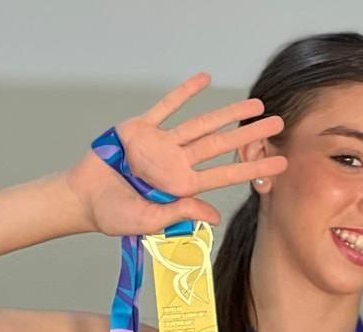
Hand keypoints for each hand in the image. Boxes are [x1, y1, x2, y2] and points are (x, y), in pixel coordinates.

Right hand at [63, 72, 287, 236]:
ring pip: (200, 124)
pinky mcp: (141, 128)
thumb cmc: (114, 213)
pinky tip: (204, 79)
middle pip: (221, 145)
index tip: (281, 163)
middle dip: (250, 135)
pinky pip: (166, 106)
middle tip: (278, 124)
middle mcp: (178, 162)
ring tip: (255, 104)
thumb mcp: (148, 220)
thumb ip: (179, 214)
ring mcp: (161, 144)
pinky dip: (184, 93)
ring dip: (227, 114)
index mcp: (183, 186)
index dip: (253, 169)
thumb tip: (213, 216)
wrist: (82, 198)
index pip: (226, 175)